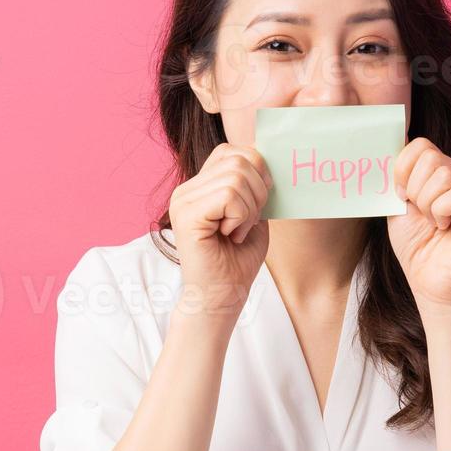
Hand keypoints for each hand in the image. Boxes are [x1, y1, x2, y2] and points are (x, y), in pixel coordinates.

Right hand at [168, 144, 272, 320]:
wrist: (221, 298)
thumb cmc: (237, 262)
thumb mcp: (252, 214)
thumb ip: (254, 185)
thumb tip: (268, 156)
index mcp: (199, 186)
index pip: (233, 151)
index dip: (257, 173)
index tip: (257, 206)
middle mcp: (186, 190)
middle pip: (239, 160)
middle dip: (258, 193)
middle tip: (246, 224)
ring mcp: (182, 201)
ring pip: (236, 178)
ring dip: (249, 210)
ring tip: (236, 233)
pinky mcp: (186, 215)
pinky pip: (229, 196)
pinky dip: (240, 218)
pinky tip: (230, 236)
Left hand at [387, 138, 450, 313]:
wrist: (430, 286)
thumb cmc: (417, 249)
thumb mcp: (400, 206)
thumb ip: (400, 177)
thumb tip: (396, 142)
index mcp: (450, 176)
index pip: (423, 145)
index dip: (403, 168)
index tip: (401, 196)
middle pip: (431, 157)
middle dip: (413, 189)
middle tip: (421, 215)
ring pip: (444, 174)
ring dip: (427, 203)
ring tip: (434, 223)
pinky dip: (440, 211)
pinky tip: (443, 227)